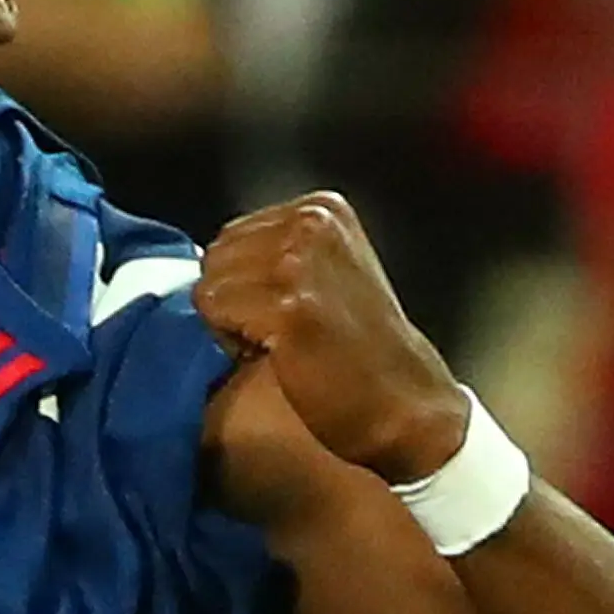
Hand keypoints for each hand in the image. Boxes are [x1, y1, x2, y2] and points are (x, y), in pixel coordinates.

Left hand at [195, 193, 467, 483]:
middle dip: (234, 301)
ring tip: (280, 345)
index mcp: (322, 209)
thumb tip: (211, 261)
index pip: (233, 236)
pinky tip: (277, 355)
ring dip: (231, 325)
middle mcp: (311, 224)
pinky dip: (231, 343)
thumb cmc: (362, 352)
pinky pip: (214, 311)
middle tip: (280, 334)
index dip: (245, 284)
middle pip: (217, 256)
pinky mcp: (288, 304)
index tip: (287, 313)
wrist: (403, 403)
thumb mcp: (329, 272)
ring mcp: (299, 262)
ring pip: (210, 285)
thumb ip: (278, 253)